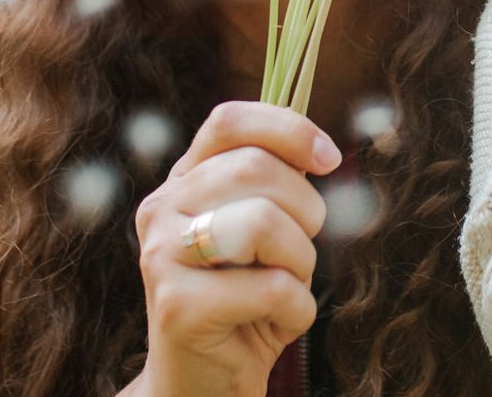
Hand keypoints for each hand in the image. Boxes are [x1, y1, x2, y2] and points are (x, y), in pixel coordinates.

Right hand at [129, 101, 341, 396]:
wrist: (205, 383)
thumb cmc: (247, 300)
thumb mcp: (263, 232)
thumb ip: (277, 185)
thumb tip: (322, 152)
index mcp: (182, 181)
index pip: (228, 121)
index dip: (287, 129)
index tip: (329, 159)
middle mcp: (161, 209)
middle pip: (255, 169)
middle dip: (305, 209)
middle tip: (300, 252)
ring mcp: (161, 257)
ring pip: (263, 223)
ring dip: (301, 262)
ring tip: (286, 289)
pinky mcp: (176, 307)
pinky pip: (272, 287)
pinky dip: (297, 309)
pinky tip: (278, 323)